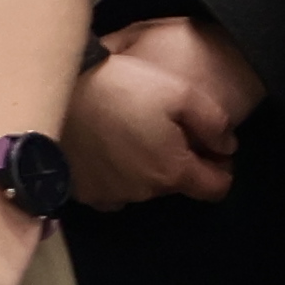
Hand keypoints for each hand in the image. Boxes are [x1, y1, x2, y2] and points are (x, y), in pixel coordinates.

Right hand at [67, 16, 257, 208]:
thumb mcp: (181, 92)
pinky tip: (107, 148)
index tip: (212, 149)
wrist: (56, 95)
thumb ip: (214, 123)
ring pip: (142, 187)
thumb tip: (227, 146)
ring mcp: (109, 195)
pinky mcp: (81, 192)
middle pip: (175, 185)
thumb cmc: (122, 89)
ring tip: (132, 133)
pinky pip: (109, 190)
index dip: (221, 168)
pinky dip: (114, 175)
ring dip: (145, 168)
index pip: (215, 189)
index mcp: (172, 172)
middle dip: (178, 161)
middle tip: (165, 128)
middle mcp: (143, 193)